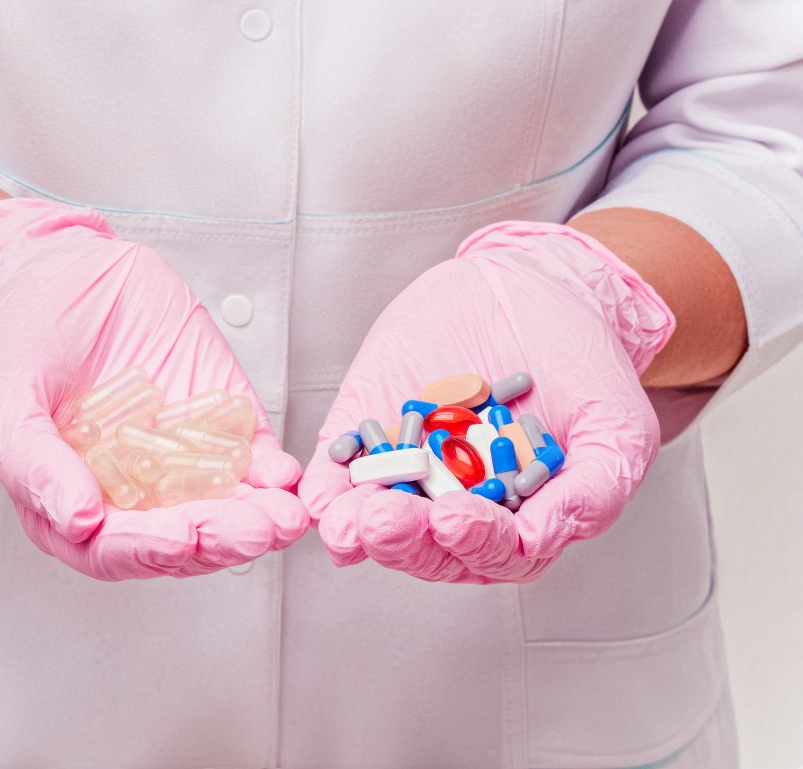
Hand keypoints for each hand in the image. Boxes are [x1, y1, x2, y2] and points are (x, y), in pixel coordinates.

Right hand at [0, 198, 307, 579]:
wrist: (63, 268)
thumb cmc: (18, 338)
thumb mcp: (0, 401)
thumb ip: (34, 466)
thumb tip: (78, 523)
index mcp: (71, 501)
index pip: (113, 548)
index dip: (147, 550)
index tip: (179, 538)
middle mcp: (132, 492)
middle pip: (180, 537)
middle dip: (219, 539)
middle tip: (254, 531)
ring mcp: (181, 459)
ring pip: (224, 507)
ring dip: (257, 518)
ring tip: (284, 517)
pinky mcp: (219, 421)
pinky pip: (251, 456)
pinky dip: (271, 471)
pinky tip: (285, 475)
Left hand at [298, 222, 673, 582]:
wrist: (535, 290)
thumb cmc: (580, 364)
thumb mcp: (614, 430)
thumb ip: (589, 493)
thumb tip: (541, 540)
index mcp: (518, 516)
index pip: (496, 552)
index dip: (477, 543)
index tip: (456, 520)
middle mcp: (459, 502)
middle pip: (428, 546)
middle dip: (405, 540)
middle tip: (386, 522)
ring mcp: (409, 470)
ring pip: (377, 517)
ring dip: (357, 525)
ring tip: (350, 519)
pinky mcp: (369, 431)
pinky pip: (341, 466)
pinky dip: (327, 482)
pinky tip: (320, 492)